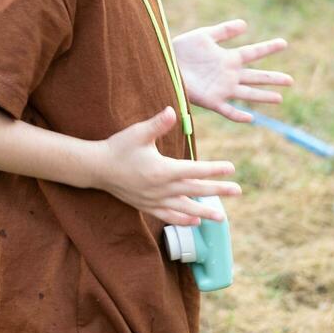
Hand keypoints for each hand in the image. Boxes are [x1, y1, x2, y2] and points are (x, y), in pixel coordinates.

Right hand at [88, 106, 239, 225]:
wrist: (95, 168)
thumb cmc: (118, 147)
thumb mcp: (137, 133)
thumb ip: (157, 124)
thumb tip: (172, 111)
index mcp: (162, 170)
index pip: (194, 170)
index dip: (214, 169)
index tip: (231, 168)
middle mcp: (161, 188)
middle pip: (195, 190)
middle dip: (218, 191)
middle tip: (238, 191)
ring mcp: (154, 200)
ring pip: (185, 208)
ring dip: (205, 211)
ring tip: (222, 217)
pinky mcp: (146, 206)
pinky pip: (169, 216)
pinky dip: (183, 219)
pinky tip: (195, 221)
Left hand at [171, 18, 292, 122]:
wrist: (164, 64)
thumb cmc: (181, 50)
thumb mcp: (204, 35)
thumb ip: (224, 31)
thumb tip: (245, 24)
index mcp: (228, 58)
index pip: (253, 52)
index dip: (268, 48)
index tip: (284, 43)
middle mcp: (229, 74)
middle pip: (256, 76)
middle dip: (273, 78)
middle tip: (291, 80)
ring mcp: (222, 89)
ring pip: (248, 93)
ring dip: (263, 96)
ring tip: (279, 99)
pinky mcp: (211, 101)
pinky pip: (228, 110)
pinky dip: (239, 115)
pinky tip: (251, 118)